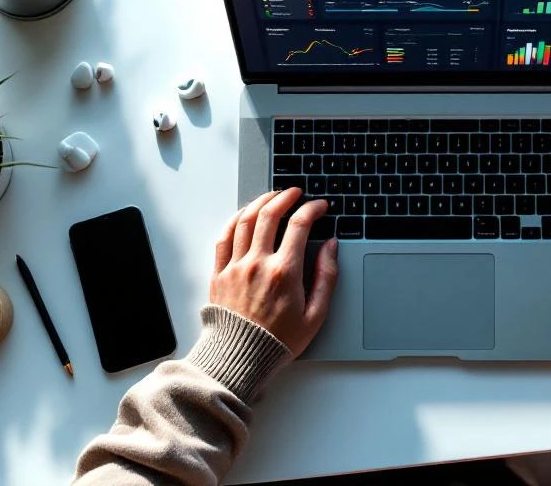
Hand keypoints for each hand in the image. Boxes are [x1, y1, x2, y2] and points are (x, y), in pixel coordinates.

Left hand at [209, 188, 338, 356]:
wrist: (240, 358)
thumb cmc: (278, 341)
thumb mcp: (315, 314)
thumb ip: (327, 277)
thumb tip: (331, 247)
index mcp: (284, 272)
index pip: (299, 224)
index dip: (312, 209)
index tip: (320, 206)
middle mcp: (258, 263)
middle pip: (270, 214)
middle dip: (286, 197)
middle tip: (296, 193)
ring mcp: (236, 266)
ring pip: (246, 220)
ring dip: (261, 202)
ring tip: (272, 196)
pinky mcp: (219, 273)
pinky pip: (224, 236)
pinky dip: (235, 219)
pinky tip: (244, 214)